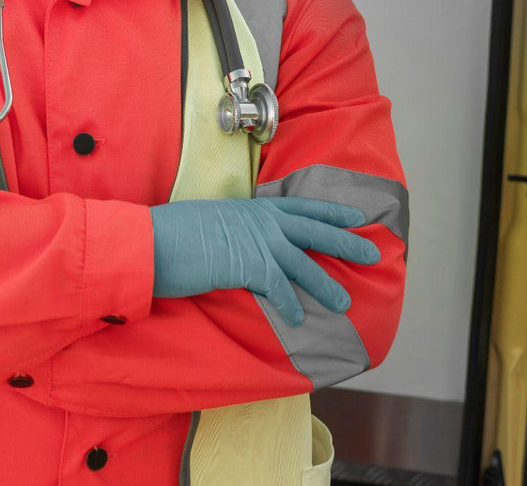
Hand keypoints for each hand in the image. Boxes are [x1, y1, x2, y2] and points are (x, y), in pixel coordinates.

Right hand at [148, 197, 379, 325]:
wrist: (153, 240)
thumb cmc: (173, 233)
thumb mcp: (212, 221)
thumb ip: (235, 229)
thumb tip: (243, 243)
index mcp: (252, 207)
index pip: (302, 206)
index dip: (332, 211)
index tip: (356, 215)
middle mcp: (261, 220)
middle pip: (314, 231)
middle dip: (346, 241)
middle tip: (373, 253)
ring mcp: (257, 242)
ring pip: (304, 264)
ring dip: (326, 285)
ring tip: (343, 303)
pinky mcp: (250, 266)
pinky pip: (279, 289)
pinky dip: (290, 306)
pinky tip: (298, 321)